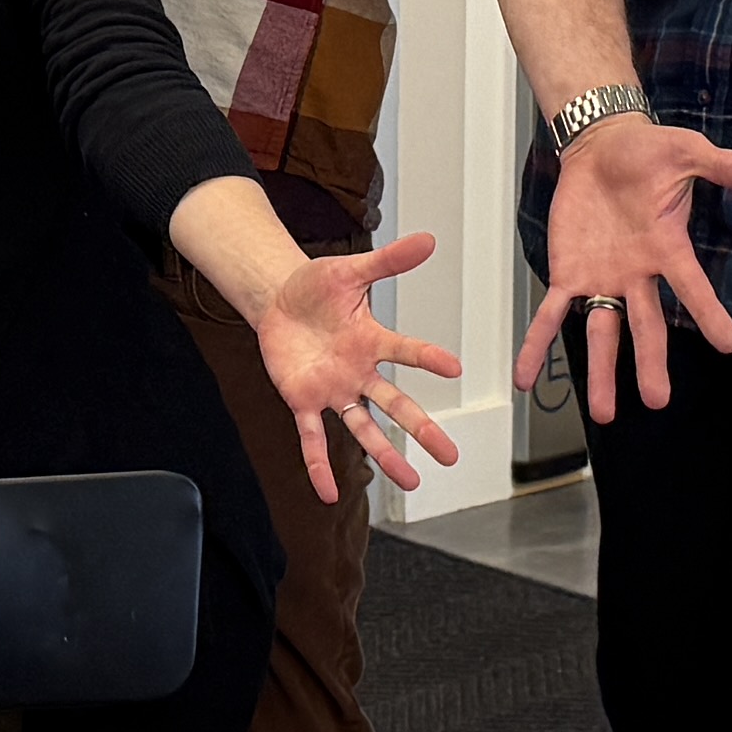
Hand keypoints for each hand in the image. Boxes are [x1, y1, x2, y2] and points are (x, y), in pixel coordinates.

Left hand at [248, 231, 464, 502]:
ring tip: (412, 483)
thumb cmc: (316, 287)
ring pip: (363, 428)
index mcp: (371, 340)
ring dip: (386, 456)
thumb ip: (388, 261)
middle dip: (423, 430)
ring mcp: (333, 390)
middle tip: (450, 455)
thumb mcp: (350, 270)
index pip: (406, 350)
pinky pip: (312, 438)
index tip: (454, 368)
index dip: (428, 358)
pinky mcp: (304, 400)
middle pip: (396, 405)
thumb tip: (427, 240)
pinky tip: (328, 492)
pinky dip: (319, 465)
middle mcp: (358, 372)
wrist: (277, 300)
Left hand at [519, 107, 731, 423]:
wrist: (601, 146)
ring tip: (604, 414)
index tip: (728, 345)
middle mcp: (637, 274)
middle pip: (646, 326)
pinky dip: (537, 344)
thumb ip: (725, 166)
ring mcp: (602, 279)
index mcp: (667, 248)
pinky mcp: (569, 274)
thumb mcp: (687, 152)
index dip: (708, 313)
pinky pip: (552, 315)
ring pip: (602, 332)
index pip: (691, 286)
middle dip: (650, 362)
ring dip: (601, 372)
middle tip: (659, 400)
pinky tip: (524, 379)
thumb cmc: (648, 152)